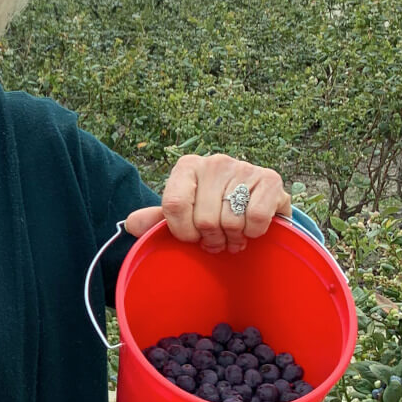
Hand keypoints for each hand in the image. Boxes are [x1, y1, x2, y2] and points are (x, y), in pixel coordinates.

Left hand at [124, 154, 291, 253]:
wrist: (255, 202)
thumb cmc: (212, 208)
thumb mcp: (182, 213)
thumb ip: (156, 220)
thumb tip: (131, 225)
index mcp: (186, 166)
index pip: (174, 205)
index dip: (183, 232)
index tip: (192, 238)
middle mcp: (214, 161)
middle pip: (204, 219)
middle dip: (211, 238)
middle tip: (217, 239)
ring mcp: (243, 167)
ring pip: (230, 221)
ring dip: (233, 238)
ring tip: (233, 235)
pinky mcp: (270, 178)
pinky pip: (255, 219)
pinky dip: (254, 233)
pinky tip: (251, 228)